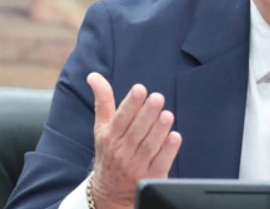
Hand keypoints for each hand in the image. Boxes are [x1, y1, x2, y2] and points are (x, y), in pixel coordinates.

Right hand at [87, 73, 181, 208]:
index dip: (130, 104)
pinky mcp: (152, 176)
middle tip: (158, 97)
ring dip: (158, 130)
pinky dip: (168, 150)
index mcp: (110, 137)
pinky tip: (175, 137)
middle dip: (147, 113)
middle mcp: (122, 151)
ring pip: (149, 146)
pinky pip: (160, 162)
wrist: (109, 193)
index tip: (140, 89)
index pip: (121, 118)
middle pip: (136, 131)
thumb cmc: (109, 152)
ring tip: (167, 114)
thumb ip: (103, 100)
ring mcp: (137, 166)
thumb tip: (94, 76)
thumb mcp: (102, 127)